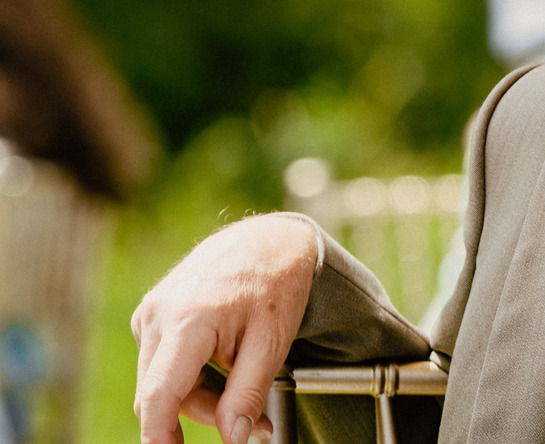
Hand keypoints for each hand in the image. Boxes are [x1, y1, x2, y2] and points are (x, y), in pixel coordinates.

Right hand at [132, 214, 319, 443]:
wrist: (267, 241)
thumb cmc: (275, 284)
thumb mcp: (273, 341)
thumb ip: (249, 392)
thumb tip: (233, 437)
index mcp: (188, 321)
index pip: (159, 394)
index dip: (158, 435)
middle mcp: (158, 315)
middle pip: (163, 395)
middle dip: (204, 413)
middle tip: (253, 419)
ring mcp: (150, 313)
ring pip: (161, 382)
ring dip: (198, 395)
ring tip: (243, 377)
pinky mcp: (150, 315)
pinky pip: (161, 363)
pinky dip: (190, 374)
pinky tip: (222, 358)